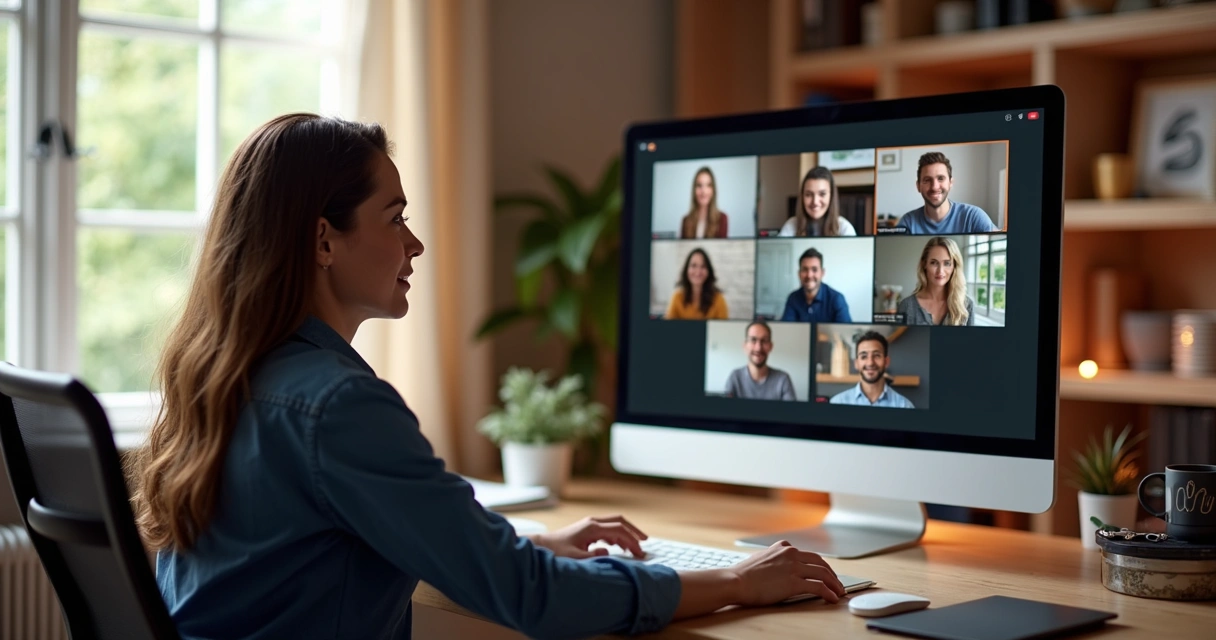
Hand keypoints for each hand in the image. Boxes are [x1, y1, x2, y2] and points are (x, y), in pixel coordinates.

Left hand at [527, 515, 647, 558]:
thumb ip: (592, 556)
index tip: (640, 551)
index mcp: (592, 527)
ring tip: (634, 548)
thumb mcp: (574, 557)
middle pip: (620, 521)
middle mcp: (592, 523)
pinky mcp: (587, 530)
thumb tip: (608, 552)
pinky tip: (620, 546)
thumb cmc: (557, 552)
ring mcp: (590, 525)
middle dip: (633, 531)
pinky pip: (607, 530)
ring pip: (614, 525)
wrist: (543, 546)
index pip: (619, 529)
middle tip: (645, 543)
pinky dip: (617, 536)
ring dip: (626, 535)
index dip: (632, 540)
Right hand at [725, 541, 845, 605]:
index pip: (809, 555)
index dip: (821, 565)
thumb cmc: (744, 574)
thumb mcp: (761, 557)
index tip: (827, 574)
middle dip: (832, 574)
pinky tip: (832, 599)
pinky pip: (818, 587)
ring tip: (839, 593)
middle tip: (837, 584)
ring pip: (823, 573)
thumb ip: (774, 556)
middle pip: (820, 562)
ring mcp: (793, 567)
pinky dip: (828, 593)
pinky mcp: (793, 582)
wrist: (736, 581)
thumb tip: (779, 563)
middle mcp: (791, 554)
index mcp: (783, 547)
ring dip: (834, 584)